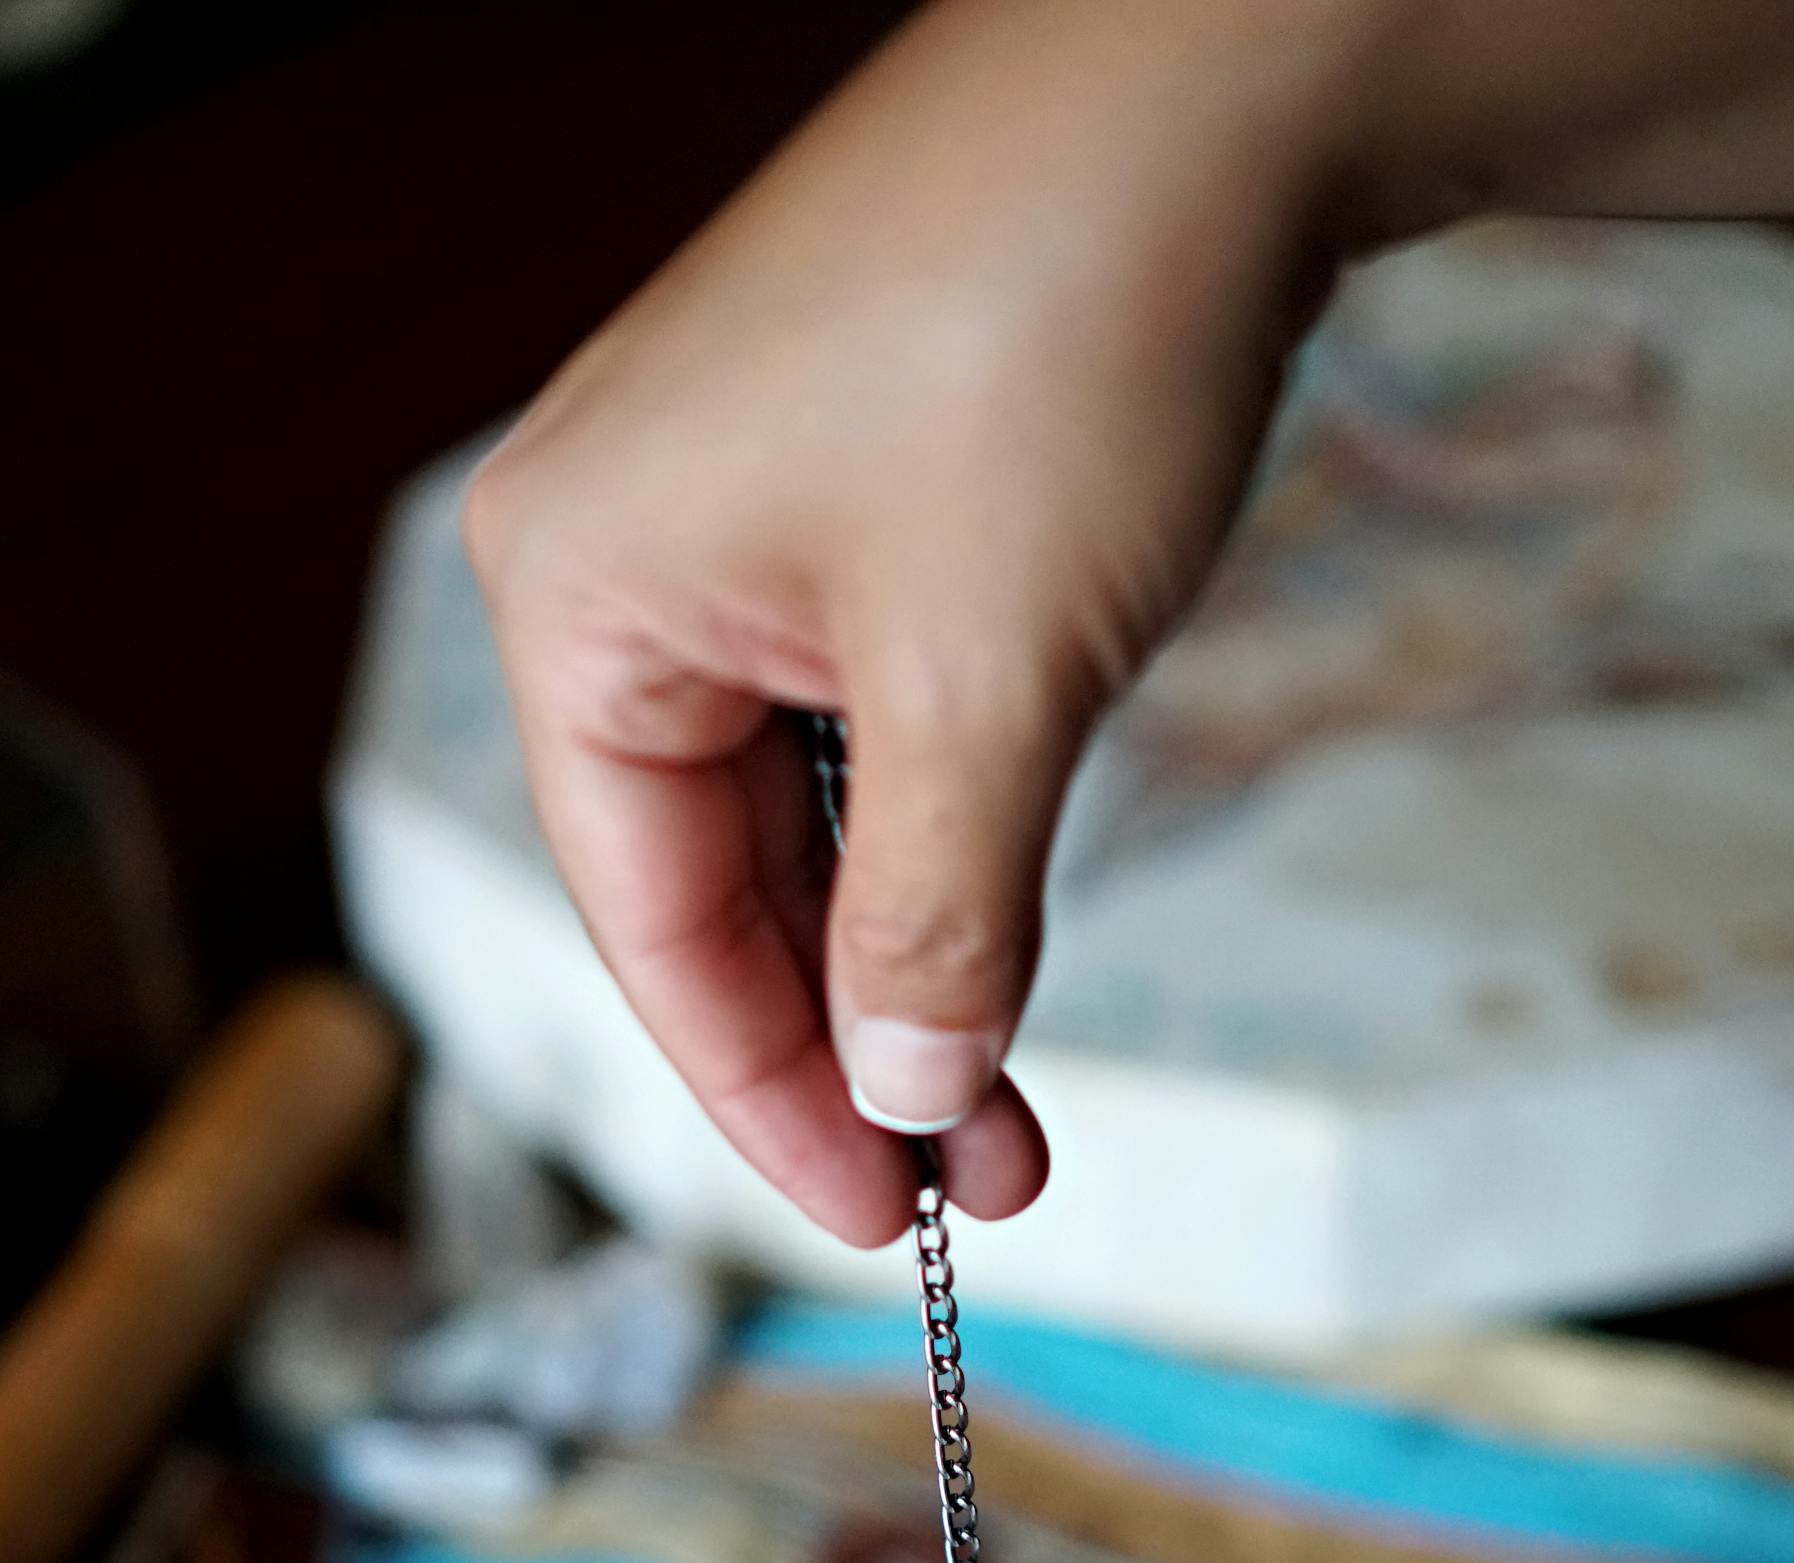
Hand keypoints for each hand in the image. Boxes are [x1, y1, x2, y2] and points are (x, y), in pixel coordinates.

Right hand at [465, 0, 1342, 1241]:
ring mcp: (732, 525)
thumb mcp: (988, 688)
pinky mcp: (842, 499)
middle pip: (715, 885)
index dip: (768, 1097)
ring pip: (800, 819)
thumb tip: (912, 1091)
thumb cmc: (1056, 331)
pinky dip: (936, 838)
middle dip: (859, 1040)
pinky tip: (1008, 925)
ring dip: (911, 955)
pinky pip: (860, 724)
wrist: (1214, 77)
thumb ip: (935, 921)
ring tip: (1020, 1095)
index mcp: (578, 597)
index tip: (881, 1218)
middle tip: (988, 1174)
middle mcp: (620, 561)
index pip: (650, 925)